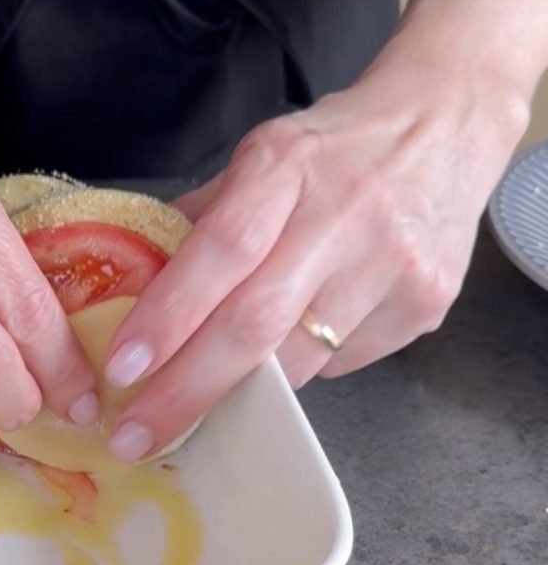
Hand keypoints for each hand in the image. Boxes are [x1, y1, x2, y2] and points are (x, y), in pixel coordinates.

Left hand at [102, 54, 527, 461]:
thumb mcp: (259, 156)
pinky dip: (298, 368)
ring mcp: (393, 264)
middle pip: (255, 322)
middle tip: (136, 436)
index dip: (168, 314)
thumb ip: (202, 219)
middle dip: (186, 389)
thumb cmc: (332, 150)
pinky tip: (291, 345)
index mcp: (287, 166)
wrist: (442, 128)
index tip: (123, 367)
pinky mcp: (426, 304)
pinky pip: (340, 363)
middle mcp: (345, 213)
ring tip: (197, 401)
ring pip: (298, 358)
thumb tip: (136, 287)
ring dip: (237, 391)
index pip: (221, 248)